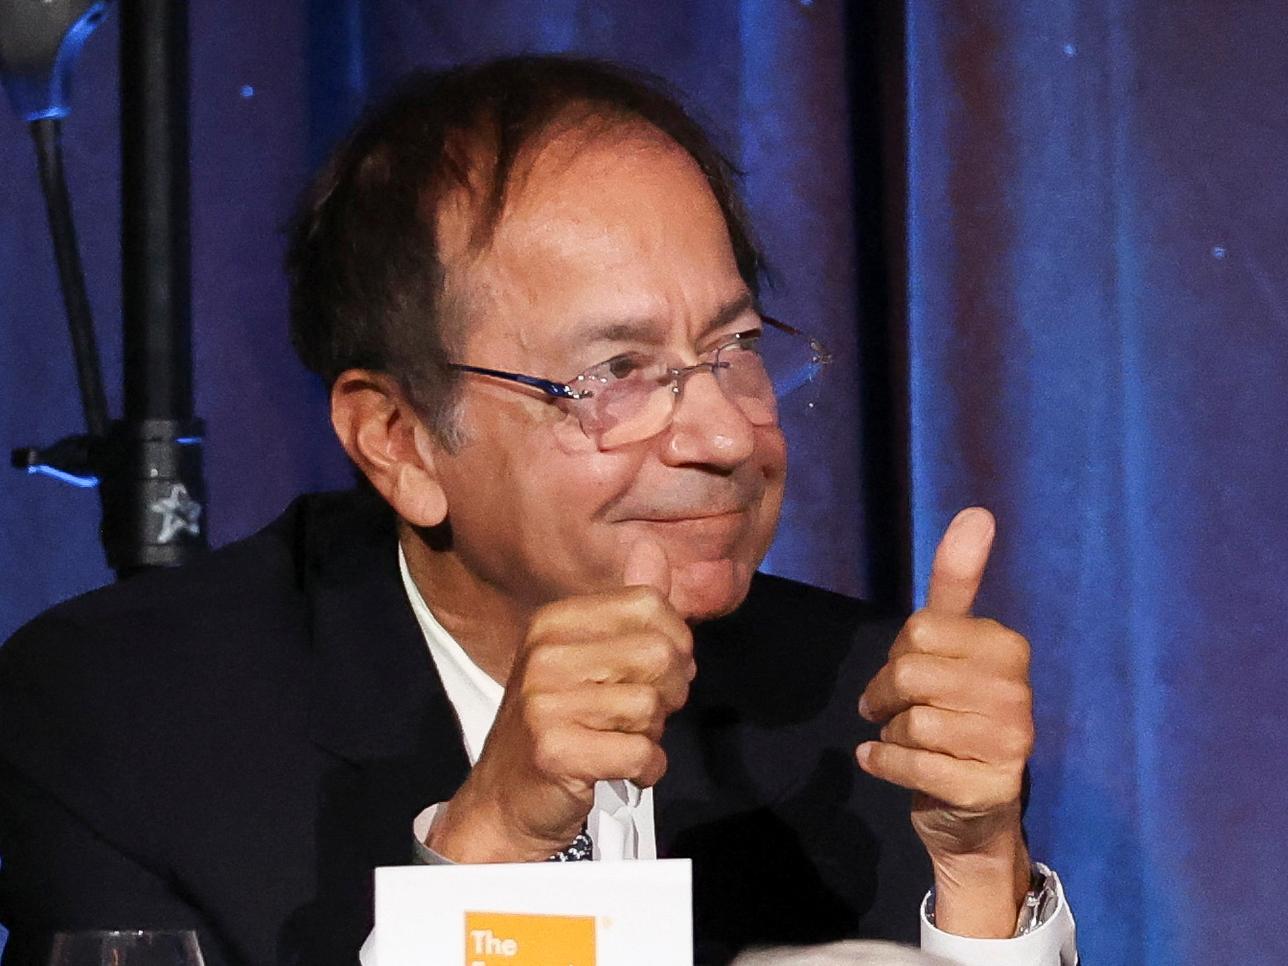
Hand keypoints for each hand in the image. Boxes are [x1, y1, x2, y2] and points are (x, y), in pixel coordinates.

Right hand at [426, 538, 693, 862]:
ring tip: (621, 740)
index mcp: (554, 621)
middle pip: (660, 654)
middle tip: (643, 715)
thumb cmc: (558, 722)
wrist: (504, 799)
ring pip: (651, 707)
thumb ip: (627, 607)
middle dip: (669, 692)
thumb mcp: (586, 656)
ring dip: (652, 734)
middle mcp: (545, 653)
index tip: (656, 674)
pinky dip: (646, 770)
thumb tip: (652, 548)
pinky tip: (622, 771)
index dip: (675, 642)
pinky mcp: (555, 751)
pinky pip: (641, 754)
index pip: (649, 605)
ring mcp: (544, 702)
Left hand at [856, 507, 1032, 935]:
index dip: (898, 654)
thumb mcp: (951, 645)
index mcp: (1009, 649)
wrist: (970, 812)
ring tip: (906, 740)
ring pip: (910, 721)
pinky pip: (910, 764)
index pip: (920, 630)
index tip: (908, 673)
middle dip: (886, 694)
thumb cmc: (954, 714)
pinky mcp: (987, 790)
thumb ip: (957, 581)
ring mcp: (1009, 746)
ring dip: (889, 733)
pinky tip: (885, 762)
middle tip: (892, 709)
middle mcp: (1018, 695)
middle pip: (911, 673)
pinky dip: (882, 763)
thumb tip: (977, 512)